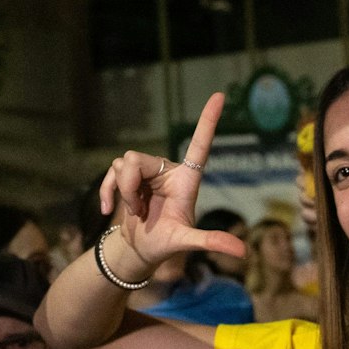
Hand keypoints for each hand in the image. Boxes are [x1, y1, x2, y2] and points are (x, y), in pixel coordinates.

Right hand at [99, 93, 246, 277]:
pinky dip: (106, 192)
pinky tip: (106, 209)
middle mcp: (167, 170)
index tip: (220, 96)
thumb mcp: (185, 242)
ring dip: (121, 191)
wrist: (139, 250)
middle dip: (128, 186)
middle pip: (137, 159)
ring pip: (122, 163)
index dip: (208, 121)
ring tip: (134, 211)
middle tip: (137, 210)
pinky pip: (111, 171)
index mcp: (186, 179)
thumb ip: (210, 242)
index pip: (200, 145)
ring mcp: (146, 172)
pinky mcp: (127, 177)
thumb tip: (242, 252)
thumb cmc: (165, 245)